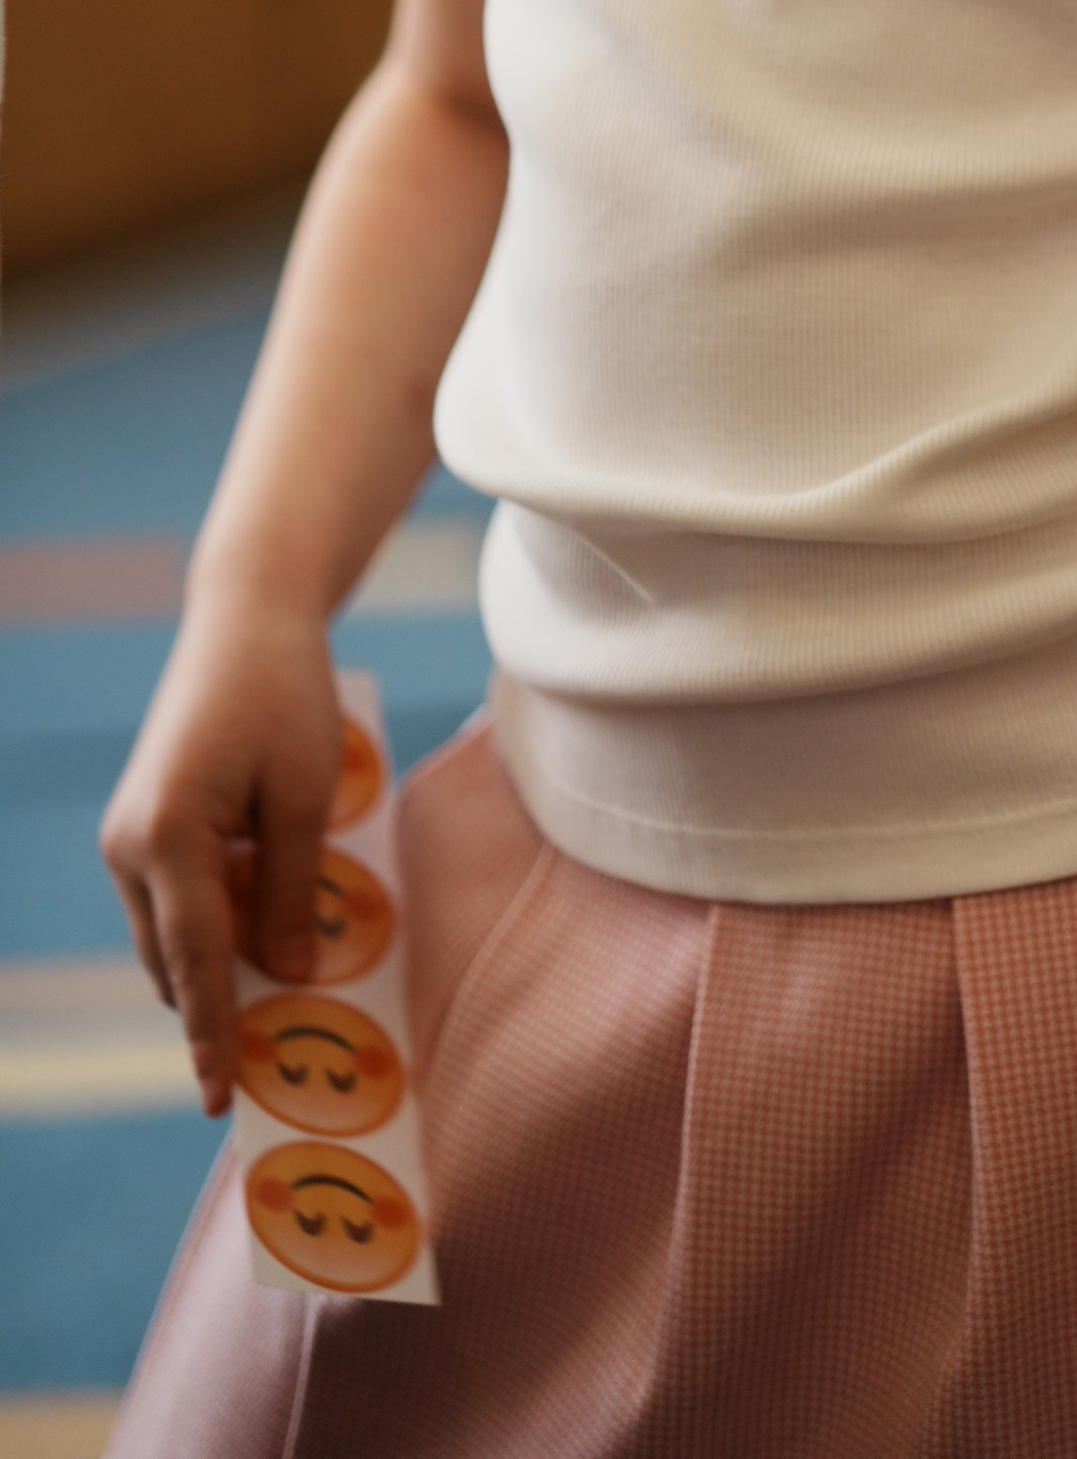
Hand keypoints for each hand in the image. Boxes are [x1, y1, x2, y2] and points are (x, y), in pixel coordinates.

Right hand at [100, 586, 344, 1114]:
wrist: (246, 620)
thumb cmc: (285, 697)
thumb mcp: (304, 795)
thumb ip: (291, 890)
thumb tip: (285, 977)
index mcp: (168, 839)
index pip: (196, 963)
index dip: (212, 1035)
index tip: (219, 1099)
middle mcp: (131, 847)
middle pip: (176, 961)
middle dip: (218, 1008)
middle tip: (275, 1054)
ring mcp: (128, 838)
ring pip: (172, 937)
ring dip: (219, 964)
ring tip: (286, 991)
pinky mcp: (142, 827)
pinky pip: (176, 902)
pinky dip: (214, 924)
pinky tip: (266, 925)